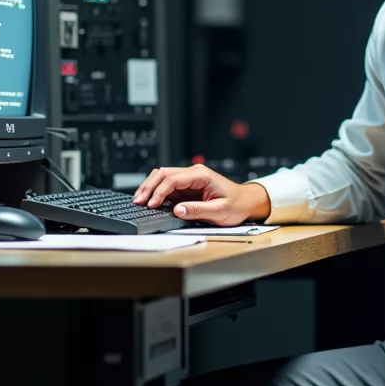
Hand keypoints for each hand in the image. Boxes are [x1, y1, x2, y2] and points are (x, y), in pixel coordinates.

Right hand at [132, 165, 271, 226]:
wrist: (246, 202)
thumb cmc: (237, 205)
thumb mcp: (220, 211)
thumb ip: (198, 210)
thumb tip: (178, 210)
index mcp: (201, 175)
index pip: (173, 179)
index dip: (159, 191)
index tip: (152, 204)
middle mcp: (194, 174)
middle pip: (163, 173)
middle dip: (149, 186)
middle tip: (138, 201)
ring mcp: (189, 180)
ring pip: (162, 177)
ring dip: (150, 187)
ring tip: (139, 200)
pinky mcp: (187, 188)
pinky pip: (167, 186)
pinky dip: (156, 192)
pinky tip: (149, 201)